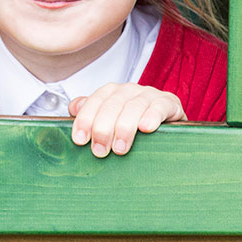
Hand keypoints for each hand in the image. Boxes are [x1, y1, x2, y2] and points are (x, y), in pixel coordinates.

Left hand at [69, 83, 185, 157]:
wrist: (167, 122)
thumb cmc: (133, 124)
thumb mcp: (110, 119)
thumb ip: (91, 112)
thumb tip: (73, 108)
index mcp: (111, 92)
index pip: (94, 102)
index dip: (85, 120)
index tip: (80, 139)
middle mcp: (128, 90)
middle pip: (112, 105)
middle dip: (103, 129)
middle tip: (99, 151)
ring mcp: (149, 95)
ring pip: (134, 107)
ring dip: (125, 128)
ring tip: (120, 149)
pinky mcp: (168, 103)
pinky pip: (159, 106)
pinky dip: (152, 116)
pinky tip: (146, 128)